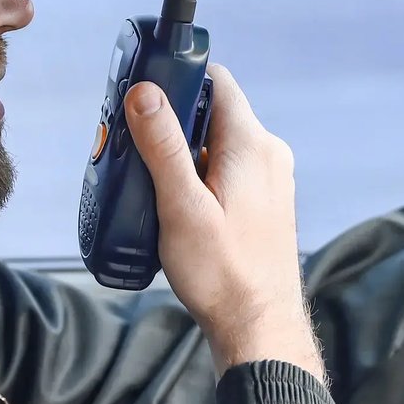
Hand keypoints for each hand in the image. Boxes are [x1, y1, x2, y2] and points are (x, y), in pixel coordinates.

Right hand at [123, 65, 323, 378]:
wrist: (258, 326)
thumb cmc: (222, 272)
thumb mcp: (181, 206)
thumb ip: (163, 146)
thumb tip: (145, 92)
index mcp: (252, 145)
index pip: (215, 81)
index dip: (177, 78)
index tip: (142, 91)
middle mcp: (268, 154)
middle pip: (212, 112)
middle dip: (171, 122)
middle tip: (133, 145)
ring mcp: (269, 179)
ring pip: (217, 144)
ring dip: (181, 154)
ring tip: (148, 181)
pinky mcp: (264, 202)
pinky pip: (227, 169)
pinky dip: (198, 175)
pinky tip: (173, 203)